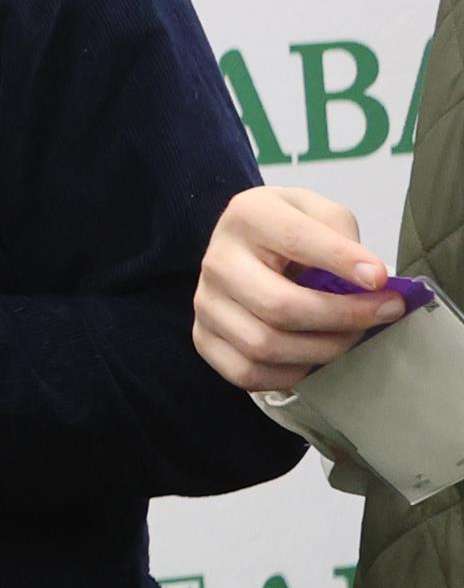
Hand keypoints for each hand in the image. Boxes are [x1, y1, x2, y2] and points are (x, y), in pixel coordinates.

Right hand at [192, 186, 399, 392]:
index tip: (381, 280)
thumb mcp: (319, 212)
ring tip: (350, 336)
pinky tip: (314, 356)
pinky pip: (248, 373)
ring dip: (323, 349)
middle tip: (383, 313)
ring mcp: (205, 303)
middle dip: (343, 317)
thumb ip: (343, 235)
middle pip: (279, 305)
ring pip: (265, 346)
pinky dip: (291, 374)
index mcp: (247, 216)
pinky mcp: (204, 338)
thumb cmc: (291, 230)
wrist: (249, 249)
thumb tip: (370, 282)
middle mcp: (217, 259)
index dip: (341, 261)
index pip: (295, 239)